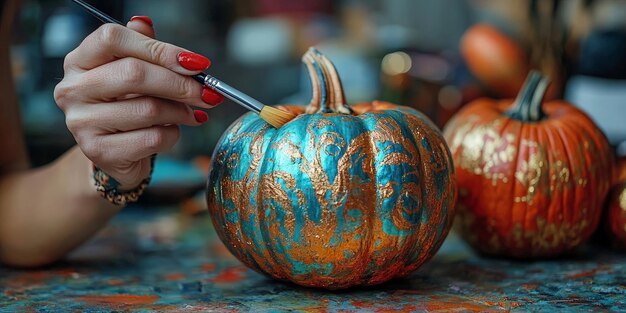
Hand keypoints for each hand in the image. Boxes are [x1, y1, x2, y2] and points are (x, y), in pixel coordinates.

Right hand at [54, 17, 223, 188]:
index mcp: (79, 60)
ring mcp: (82, 122)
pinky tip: (172, 131)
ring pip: (148, 109)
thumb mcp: (132, 73)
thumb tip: (146, 23)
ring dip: (180, 112)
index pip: (113, 39)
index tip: (195, 63)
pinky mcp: (99, 151)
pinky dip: (172, 134)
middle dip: (180, 83)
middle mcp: (74, 89)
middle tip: (208, 92)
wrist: (116, 154)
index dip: (160, 49)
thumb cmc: (127, 106)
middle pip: (134, 73)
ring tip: (191, 113)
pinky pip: (152, 138)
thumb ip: (141, 48)